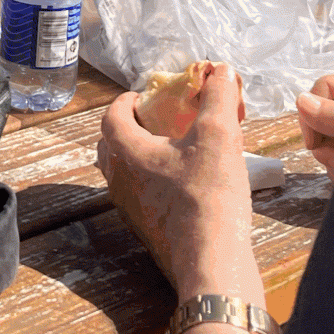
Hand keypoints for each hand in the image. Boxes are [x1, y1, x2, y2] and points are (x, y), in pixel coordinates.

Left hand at [96, 63, 260, 297]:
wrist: (211, 263)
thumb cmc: (208, 195)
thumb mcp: (219, 135)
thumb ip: (219, 97)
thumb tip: (222, 71)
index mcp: (127, 153)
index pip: (111, 117)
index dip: (125, 101)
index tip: (144, 95)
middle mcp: (119, 181)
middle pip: (112, 146)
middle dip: (131, 128)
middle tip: (158, 121)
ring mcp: (131, 211)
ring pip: (125, 174)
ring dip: (143, 157)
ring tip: (175, 151)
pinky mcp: (148, 232)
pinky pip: (142, 197)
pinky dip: (155, 182)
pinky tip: (187, 184)